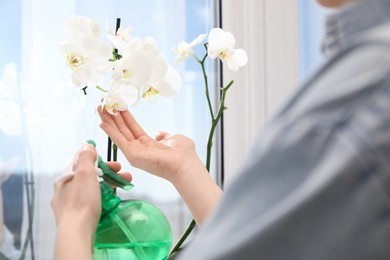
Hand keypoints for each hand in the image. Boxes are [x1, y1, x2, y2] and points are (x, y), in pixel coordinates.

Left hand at [51, 144, 131, 259]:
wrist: (77, 232)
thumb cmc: (81, 201)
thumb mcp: (85, 173)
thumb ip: (86, 158)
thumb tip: (87, 146)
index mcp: (64, 179)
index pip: (82, 164)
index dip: (100, 161)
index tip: (115, 164)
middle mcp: (63, 191)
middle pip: (88, 177)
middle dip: (108, 174)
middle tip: (124, 175)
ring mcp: (67, 206)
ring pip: (89, 190)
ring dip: (107, 186)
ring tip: (123, 187)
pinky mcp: (74, 218)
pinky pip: (88, 203)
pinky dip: (100, 198)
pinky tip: (109, 201)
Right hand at [98, 107, 221, 224]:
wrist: (185, 164)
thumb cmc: (183, 154)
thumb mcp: (173, 138)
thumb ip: (164, 135)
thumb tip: (158, 133)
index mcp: (148, 144)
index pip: (131, 127)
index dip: (123, 115)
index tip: (116, 104)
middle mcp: (138, 149)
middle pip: (122, 129)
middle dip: (112, 115)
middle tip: (103, 102)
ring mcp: (134, 153)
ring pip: (118, 133)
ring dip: (108, 120)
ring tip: (99, 107)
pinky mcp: (132, 156)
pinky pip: (119, 141)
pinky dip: (110, 132)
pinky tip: (102, 122)